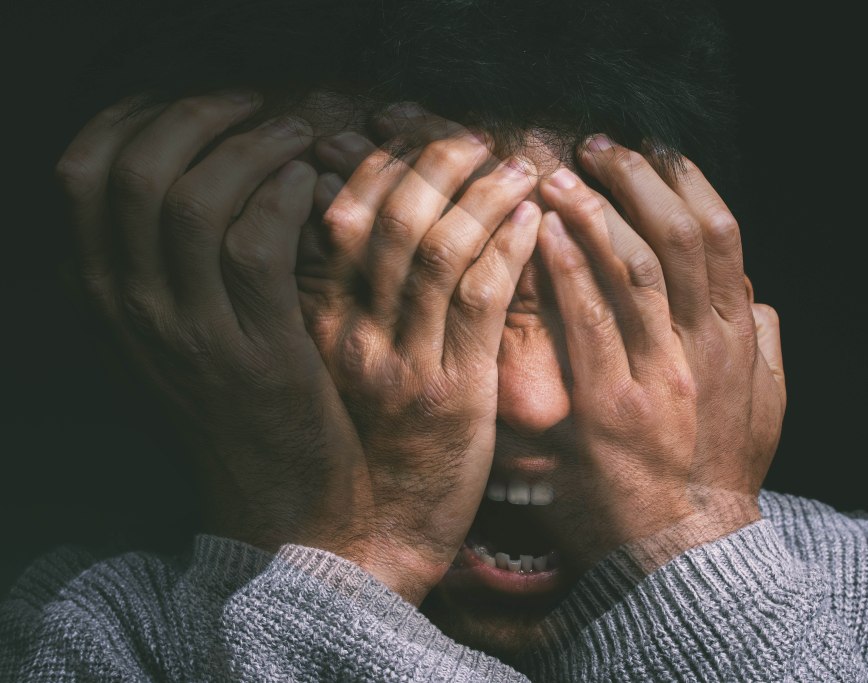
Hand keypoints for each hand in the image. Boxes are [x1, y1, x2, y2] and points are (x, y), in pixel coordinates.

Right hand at [55, 94, 372, 556]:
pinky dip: (285, 196)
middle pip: (133, 170)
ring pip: (192, 200)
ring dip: (253, 147)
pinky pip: (255, 245)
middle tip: (258, 107)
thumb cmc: (244, 400)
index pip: (84, 169)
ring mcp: (186, 333)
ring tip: (299, 136)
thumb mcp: (179, 328)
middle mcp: (129, 307)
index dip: (139, 115)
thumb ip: (165, 258)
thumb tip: (196, 159)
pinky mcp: (253, 353)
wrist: (279, 500)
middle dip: (200, 116)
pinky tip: (312, 184)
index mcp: (103, 291)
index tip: (201, 104)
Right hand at [296, 117, 541, 602]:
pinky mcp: (454, 392)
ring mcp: (402, 362)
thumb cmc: (358, 457)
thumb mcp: (334, 376)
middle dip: (433, 165)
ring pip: (438, 249)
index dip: (381, 169)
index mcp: (318, 326)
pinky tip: (534, 218)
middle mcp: (353, 335)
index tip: (414, 139)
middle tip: (469, 136)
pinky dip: (509, 248)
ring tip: (517, 164)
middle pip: (390, 221)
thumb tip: (358, 229)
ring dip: (482, 196)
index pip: (342, 220)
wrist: (367, 546)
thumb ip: (346, 307)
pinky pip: (483, 299)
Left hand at [534, 136, 785, 567]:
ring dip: (595, 211)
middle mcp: (701, 348)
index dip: (688, 184)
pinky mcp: (607, 405)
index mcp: (734, 340)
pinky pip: (588, 320)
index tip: (657, 153)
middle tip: (599, 147)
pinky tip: (543, 232)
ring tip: (560, 175)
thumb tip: (761, 298)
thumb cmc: (719, 474)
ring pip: (633, 268)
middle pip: (678, 238)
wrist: (685, 548)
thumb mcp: (765, 409)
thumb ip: (765, 348)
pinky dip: (567, 268)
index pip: (720, 239)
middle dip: (638, 181)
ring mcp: (656, 374)